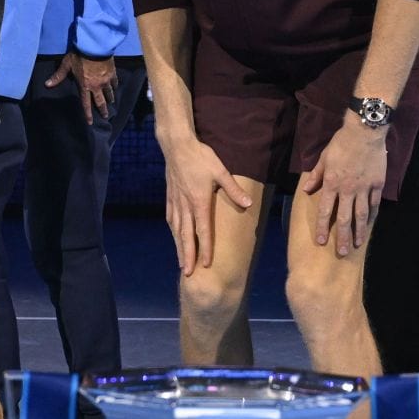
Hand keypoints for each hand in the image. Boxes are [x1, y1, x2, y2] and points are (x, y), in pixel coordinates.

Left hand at [46, 52, 118, 123]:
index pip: (86, 103)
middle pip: (100, 101)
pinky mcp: (112, 73)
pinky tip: (115, 88)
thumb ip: (58, 76)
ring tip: (111, 103)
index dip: (88, 114)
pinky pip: (114, 82)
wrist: (94, 46)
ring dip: (110, 99)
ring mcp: (105, 80)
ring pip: (109, 93)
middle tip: (106, 116)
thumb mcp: (67, 65)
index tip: (90, 122)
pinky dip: (114, 86)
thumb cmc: (79, 56)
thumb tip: (47, 85)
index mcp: (85, 86)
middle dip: (103, 110)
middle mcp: (96, 86)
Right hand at [161, 134, 252, 275]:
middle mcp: (185, 205)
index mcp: (199, 201)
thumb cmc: (201, 157)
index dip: (204, 248)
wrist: (177, 145)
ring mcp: (176, 202)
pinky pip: (171, 219)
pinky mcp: (170, 197)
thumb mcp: (221, 171)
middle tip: (188, 273)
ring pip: (177, 230)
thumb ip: (234, 189)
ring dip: (179, 247)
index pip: (203, 230)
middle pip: (186, 236)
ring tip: (181, 262)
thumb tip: (248, 204)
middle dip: (187, 256)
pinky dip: (173, 231)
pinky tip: (174, 237)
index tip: (206, 264)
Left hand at [298, 118, 387, 258]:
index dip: (323, 227)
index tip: (322, 241)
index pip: (326, 210)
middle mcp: (348, 189)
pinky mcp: (377, 184)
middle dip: (343, 237)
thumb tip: (306, 190)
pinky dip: (372, 215)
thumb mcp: (324, 158)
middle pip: (345, 218)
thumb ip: (316, 176)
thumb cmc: (341, 143)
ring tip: (358, 244)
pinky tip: (370, 224)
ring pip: (362, 215)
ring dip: (359, 231)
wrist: (364, 132)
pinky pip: (374, 203)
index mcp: (332, 183)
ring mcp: (364, 188)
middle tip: (342, 253)